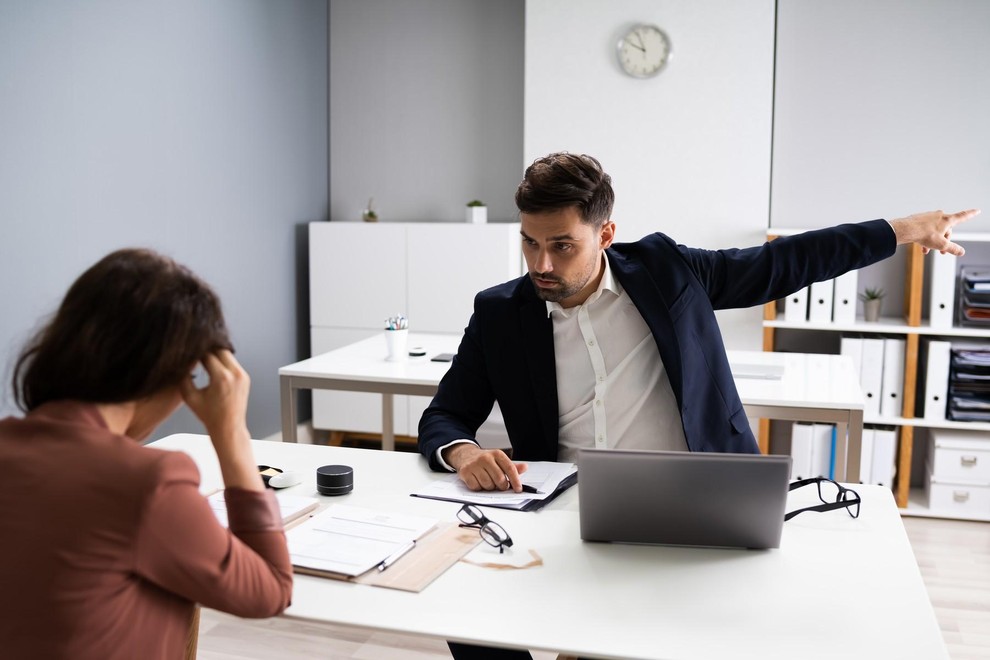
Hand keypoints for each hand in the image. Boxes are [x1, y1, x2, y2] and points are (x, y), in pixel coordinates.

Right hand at [180, 350, 260, 490]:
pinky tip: (213, 363)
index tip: (187, 352)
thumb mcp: (190, 397)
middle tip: (196, 351)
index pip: (207, 355)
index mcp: (221, 377)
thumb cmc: (209, 415)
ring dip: (216, 353)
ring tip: (203, 356)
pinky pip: (233, 362)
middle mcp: (235, 374)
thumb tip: (182, 363)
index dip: (195, 352)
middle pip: (220, 349)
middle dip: (207, 349)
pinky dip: (223, 360)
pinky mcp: (245, 377)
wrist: (228, 427)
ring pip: (227, 354)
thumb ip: (184, 377)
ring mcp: (242, 375)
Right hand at [443, 443, 528, 491]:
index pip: (510, 469)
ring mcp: (475, 465)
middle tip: (500, 486)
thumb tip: (524, 468)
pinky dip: (479, 488)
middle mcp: (486, 458)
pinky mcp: (465, 472)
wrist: (465, 455)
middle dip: (502, 486)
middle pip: (500, 479)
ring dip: (490, 487)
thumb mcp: (499, 460)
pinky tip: (478, 481)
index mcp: (497, 454)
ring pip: (488, 485)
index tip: (518, 489)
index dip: (516, 481)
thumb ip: (512, 466)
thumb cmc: (485, 460)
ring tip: (488, 481)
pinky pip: (476, 487)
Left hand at [889, 208, 980, 255]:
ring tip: (927, 250)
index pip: (963, 216)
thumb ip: (953, 248)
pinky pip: (925, 229)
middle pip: (946, 229)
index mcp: (947, 220)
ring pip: (935, 230)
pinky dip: (925, 237)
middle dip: (945, 240)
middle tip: (942, 252)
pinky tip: (921, 246)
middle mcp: (938, 215)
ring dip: (933, 241)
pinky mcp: (919, 219)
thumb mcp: (941, 245)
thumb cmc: (923, 234)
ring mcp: (928, 216)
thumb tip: (962, 252)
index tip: (977, 210)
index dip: (971, 214)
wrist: (906, 229)